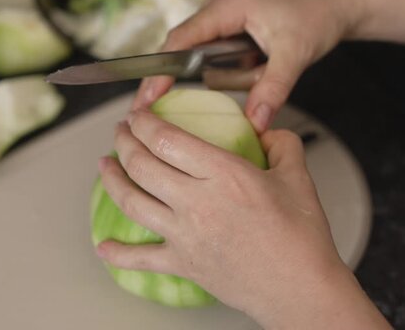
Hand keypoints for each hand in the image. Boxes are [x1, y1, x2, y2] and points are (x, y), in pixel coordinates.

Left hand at [96, 110, 389, 328]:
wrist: (301, 289)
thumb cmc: (301, 238)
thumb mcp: (298, 178)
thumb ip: (282, 144)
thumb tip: (268, 131)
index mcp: (224, 175)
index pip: (167, 139)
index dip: (144, 122)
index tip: (138, 115)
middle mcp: (197, 202)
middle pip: (142, 165)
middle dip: (124, 142)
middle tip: (120, 132)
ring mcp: (185, 235)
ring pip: (132, 203)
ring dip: (112, 180)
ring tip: (104, 166)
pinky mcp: (184, 263)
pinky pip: (142, 259)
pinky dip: (118, 254)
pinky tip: (103, 248)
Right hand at [131, 0, 355, 131]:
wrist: (335, 3)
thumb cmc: (316, 14)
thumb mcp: (295, 54)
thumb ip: (274, 88)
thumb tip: (256, 122)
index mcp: (227, 9)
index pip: (181, 40)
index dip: (161, 70)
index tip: (148, 97)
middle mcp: (219, 13)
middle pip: (178, 48)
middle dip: (160, 78)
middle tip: (144, 111)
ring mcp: (225, 25)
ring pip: (193, 54)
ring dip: (181, 79)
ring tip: (159, 108)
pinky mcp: (233, 37)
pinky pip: (211, 59)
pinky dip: (204, 77)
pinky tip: (194, 100)